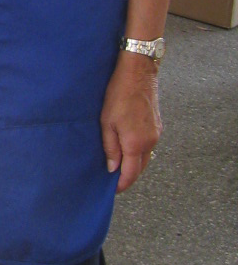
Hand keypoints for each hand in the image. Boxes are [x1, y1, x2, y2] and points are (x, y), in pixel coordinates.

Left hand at [100, 53, 161, 191]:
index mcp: (136, 143)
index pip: (131, 173)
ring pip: (146, 157)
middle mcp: (150, 142)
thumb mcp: (107, 122)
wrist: (138, 73)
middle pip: (140, 168)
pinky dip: (139, 153)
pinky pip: (149, 146)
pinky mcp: (158, 126)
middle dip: (128, 177)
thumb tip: (112, 168)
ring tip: (119, 167)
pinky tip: (128, 150)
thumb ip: (110, 148)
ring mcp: (156, 134)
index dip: (122, 184)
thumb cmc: (119, 95)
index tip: (112, 190)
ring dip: (134, 164)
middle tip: (113, 181)